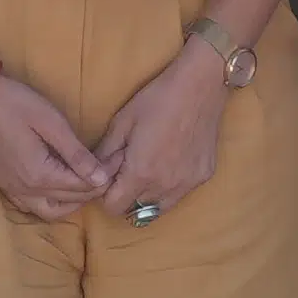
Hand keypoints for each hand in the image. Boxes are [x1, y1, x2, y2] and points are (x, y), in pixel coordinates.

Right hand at [0, 69, 112, 222]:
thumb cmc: (16, 104)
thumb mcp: (52, 123)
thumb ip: (76, 154)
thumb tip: (102, 178)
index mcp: (40, 175)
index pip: (82, 188)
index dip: (103, 178)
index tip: (116, 164)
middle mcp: (25, 189)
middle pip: (68, 202)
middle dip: (91, 192)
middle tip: (106, 173)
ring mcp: (10, 188)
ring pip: (48, 211)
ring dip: (70, 203)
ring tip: (84, 183)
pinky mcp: (1, 182)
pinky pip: (29, 205)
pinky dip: (48, 202)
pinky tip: (56, 186)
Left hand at [97, 43, 232, 221]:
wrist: (201, 85)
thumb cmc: (157, 99)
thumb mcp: (122, 123)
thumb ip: (105, 154)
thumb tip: (95, 173)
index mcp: (140, 173)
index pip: (114, 208)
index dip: (106, 195)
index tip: (109, 178)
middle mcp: (165, 186)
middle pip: (135, 211)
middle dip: (126, 195)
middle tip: (127, 170)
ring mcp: (187, 184)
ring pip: (158, 208)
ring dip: (148, 195)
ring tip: (148, 168)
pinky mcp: (203, 177)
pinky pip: (179, 194)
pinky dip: (170, 186)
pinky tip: (171, 161)